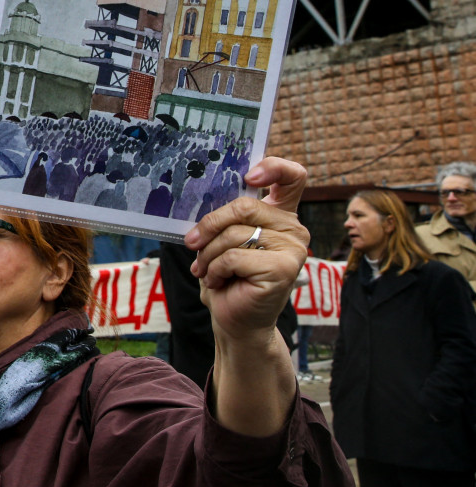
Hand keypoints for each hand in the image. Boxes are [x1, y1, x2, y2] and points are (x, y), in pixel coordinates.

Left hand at [184, 157, 310, 342]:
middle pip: (245, 206)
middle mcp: (293, 228)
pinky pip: (234, 256)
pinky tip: (218, 281)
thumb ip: (225, 217)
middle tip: (191, 243)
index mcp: (279, 214)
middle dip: (209, 225)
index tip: (249, 176)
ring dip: (209, 254)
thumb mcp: (222, 239)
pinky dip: (216, 269)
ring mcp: (294, 248)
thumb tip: (199, 195)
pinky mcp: (285, 268)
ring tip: (204, 269)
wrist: (235, 319)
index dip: (274, 167)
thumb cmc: (227, 276)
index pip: (291, 176)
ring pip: (235, 234)